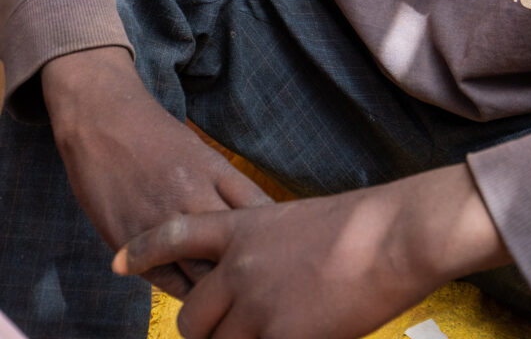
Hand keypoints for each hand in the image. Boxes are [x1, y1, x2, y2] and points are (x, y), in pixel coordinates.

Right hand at [42, 49, 267, 298]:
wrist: (101, 119)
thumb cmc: (153, 134)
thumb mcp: (198, 150)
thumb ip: (222, 185)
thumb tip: (253, 220)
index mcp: (213, 168)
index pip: (258, 208)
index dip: (273, 232)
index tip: (278, 245)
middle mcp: (192, 194)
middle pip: (235, 246)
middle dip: (247, 263)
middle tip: (255, 276)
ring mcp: (160, 218)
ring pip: (202, 272)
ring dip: (215, 284)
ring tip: (225, 291)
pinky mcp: (130, 239)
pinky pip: (166, 279)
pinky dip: (183, 289)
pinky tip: (193, 292)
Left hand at [114, 164, 509, 338]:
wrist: (393, 235)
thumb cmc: (360, 225)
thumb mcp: (297, 222)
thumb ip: (263, 248)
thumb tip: (246, 279)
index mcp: (245, 226)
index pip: (176, 234)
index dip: (143, 250)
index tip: (118, 262)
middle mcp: (240, 264)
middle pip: (191, 315)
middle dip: (200, 333)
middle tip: (219, 336)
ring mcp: (258, 303)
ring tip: (263, 333)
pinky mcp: (281, 334)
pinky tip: (292, 336)